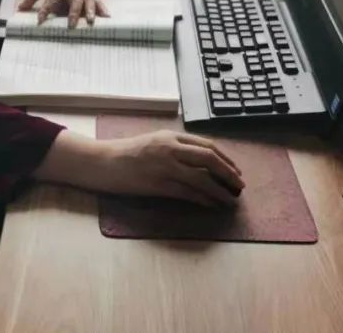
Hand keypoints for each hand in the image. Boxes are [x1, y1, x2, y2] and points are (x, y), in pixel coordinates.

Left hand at [16, 0, 107, 27]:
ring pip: (88, 0)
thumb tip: (20, 8)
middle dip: (73, 11)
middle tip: (71, 25)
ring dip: (90, 10)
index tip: (40, 20)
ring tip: (91, 22)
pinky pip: (98, 0)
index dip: (46, 8)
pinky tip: (106, 17)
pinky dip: (102, 8)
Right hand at [97, 130, 244, 207]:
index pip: (207, 145)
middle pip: (209, 158)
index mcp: (170, 136)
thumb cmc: (126, 153)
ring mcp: (165, 166)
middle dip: (229, 173)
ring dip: (220, 190)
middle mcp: (170, 148)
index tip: (235, 170)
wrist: (103, 162)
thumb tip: (200, 161)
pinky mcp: (158, 184)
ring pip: (202, 178)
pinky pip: (188, 193)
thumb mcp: (154, 142)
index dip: (225, 158)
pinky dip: (204, 199)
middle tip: (240, 185)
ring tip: (231, 200)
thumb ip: (175, 147)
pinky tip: (212, 205)